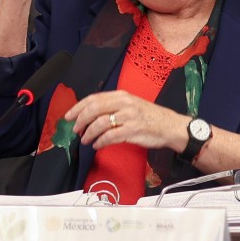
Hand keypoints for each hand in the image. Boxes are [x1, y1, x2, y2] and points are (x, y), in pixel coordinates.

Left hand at [66, 90, 185, 151]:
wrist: (171, 126)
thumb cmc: (150, 117)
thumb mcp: (132, 105)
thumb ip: (113, 106)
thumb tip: (89, 115)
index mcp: (123, 95)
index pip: (94, 98)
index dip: (78, 107)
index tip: (68, 116)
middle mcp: (125, 103)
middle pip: (94, 109)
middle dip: (80, 120)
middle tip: (75, 129)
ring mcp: (129, 117)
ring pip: (100, 123)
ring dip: (88, 133)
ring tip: (85, 140)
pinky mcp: (132, 130)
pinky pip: (110, 137)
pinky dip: (100, 142)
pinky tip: (97, 145)